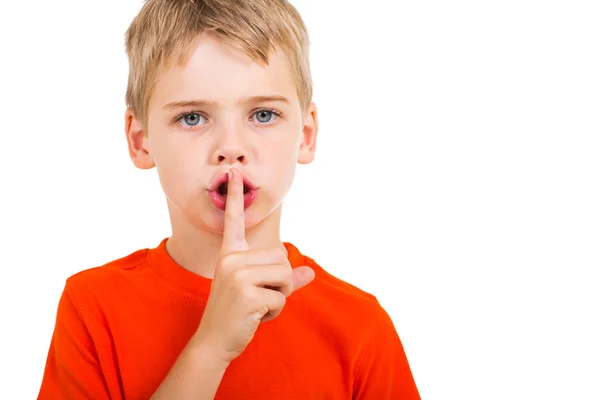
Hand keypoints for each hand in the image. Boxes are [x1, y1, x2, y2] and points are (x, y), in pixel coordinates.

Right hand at [194, 168, 314, 362]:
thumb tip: (310, 274)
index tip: (233, 173)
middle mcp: (231, 259)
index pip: (234, 221)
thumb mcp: (259, 291)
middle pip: (282, 257)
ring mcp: (237, 275)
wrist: (214, 340)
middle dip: (281, 281)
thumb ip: (284, 280)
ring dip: (280, 296)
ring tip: (258, 305)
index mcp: (231, 254)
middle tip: (260, 296)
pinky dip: (275, 311)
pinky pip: (281, 297)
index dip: (236, 197)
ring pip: (285, 275)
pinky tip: (256, 316)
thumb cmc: (237, 314)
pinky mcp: (246, 293)